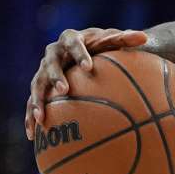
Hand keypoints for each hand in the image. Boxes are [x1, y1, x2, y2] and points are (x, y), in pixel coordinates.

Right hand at [25, 28, 147, 139]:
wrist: (90, 50)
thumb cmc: (106, 45)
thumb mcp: (116, 40)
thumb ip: (127, 39)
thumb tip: (144, 38)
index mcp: (70, 38)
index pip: (73, 43)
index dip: (79, 54)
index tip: (89, 67)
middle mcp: (54, 53)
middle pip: (50, 64)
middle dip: (55, 77)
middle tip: (65, 91)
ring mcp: (44, 70)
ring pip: (37, 84)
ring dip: (37, 100)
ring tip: (42, 118)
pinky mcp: (41, 86)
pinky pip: (33, 102)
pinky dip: (31, 117)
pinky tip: (34, 134)